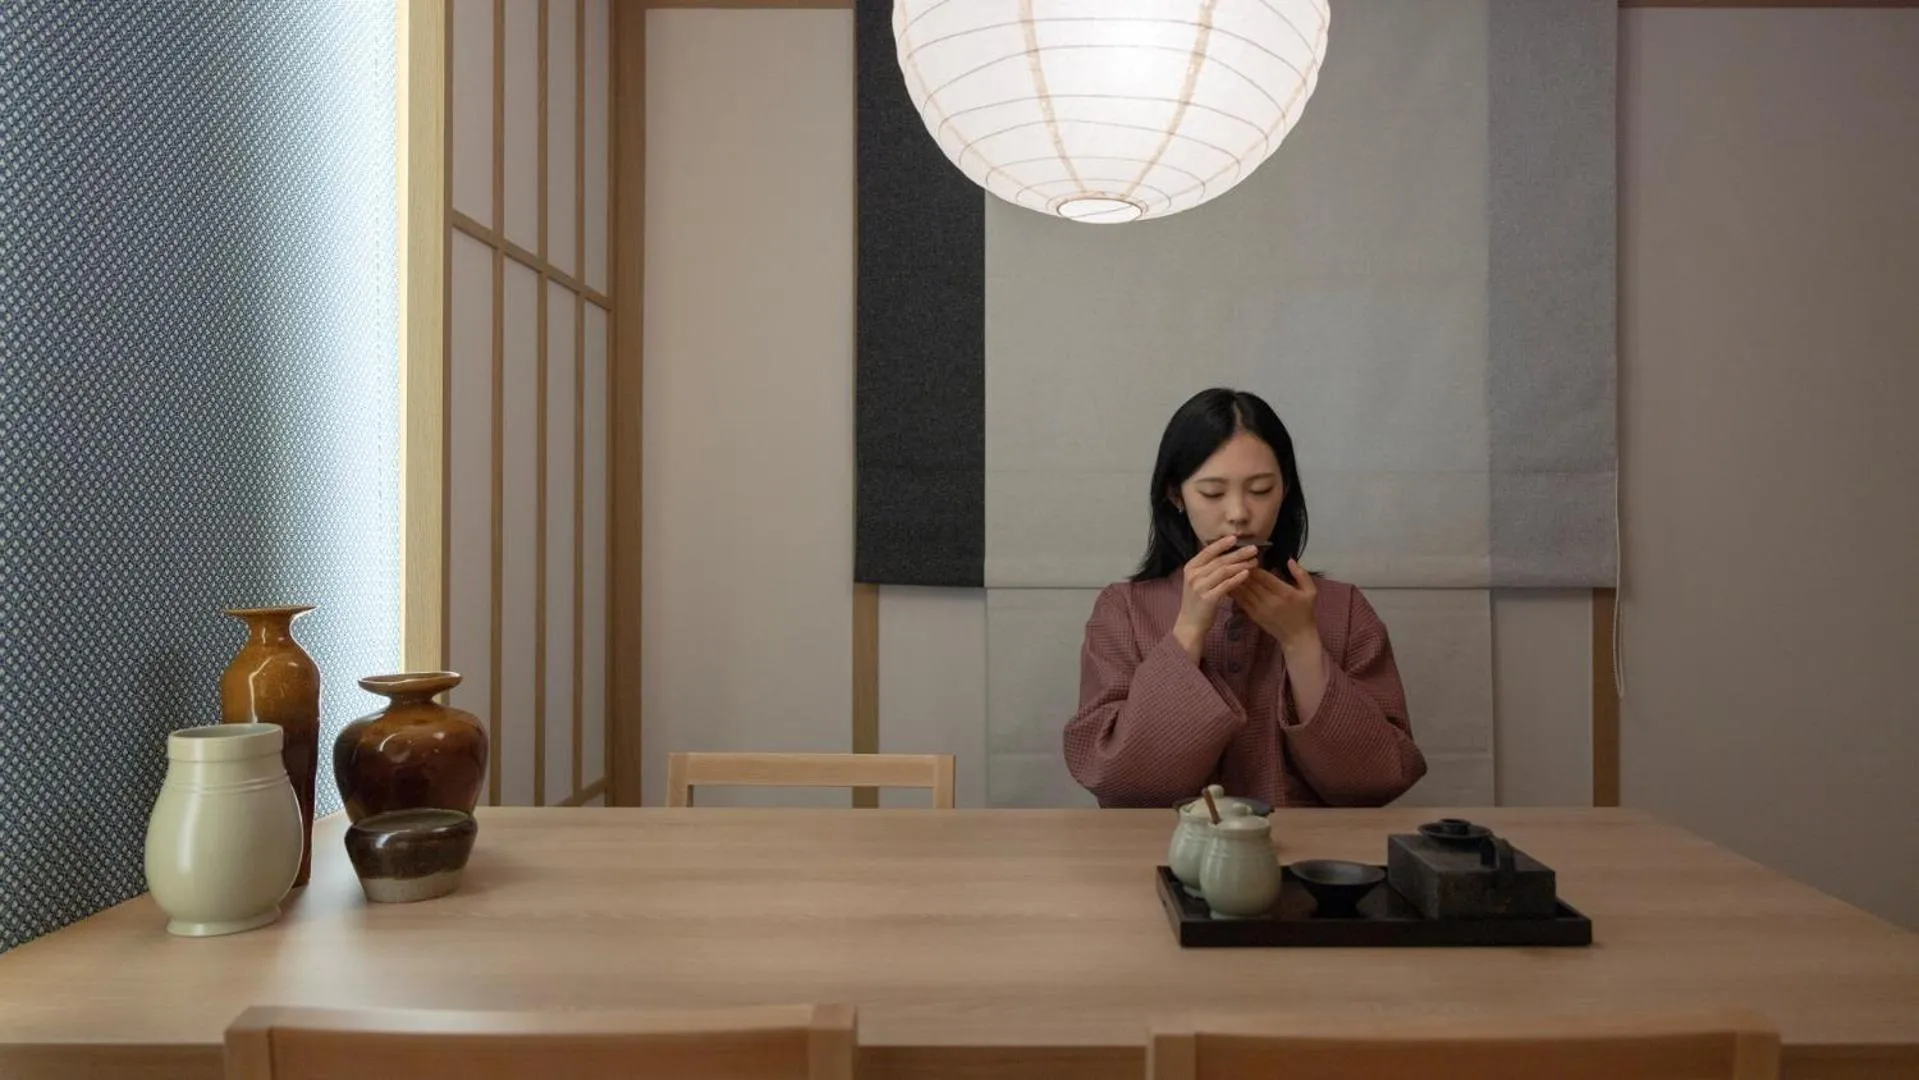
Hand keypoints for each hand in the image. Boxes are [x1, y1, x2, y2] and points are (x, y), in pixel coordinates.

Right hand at [1172, 536, 1259, 661]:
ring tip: (1254, 561)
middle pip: (1219, 560)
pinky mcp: (1208, 598)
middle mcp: (1194, 575)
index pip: (1208, 552)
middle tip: (1254, 548)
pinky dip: (1238, 578)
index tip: (1236, 538)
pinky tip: (1247, 573)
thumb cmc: (1197, 601)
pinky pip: (1226, 585)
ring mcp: (1200, 587)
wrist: (1190, 623)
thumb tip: (1226, 553)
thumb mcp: (1197, 581)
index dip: (1222, 544)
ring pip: (1224, 571)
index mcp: (1190, 568)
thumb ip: (1208, 568)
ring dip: (1241, 564)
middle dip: (1238, 553)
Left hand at [1234, 560, 1319, 646]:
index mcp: (1284, 593)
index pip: (1264, 576)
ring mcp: (1260, 609)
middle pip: (1251, 582)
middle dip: (1242, 570)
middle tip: (1236, 559)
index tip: (1249, 556)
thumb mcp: (1311, 592)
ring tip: (1229, 568)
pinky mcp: (1253, 616)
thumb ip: (1301, 574)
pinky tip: (1229, 583)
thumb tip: (1289, 560)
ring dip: (1236, 579)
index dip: (1254, 566)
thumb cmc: (1305, 612)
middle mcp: (1270, 600)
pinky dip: (1234, 591)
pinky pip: (1241, 601)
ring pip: (1244, 591)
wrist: (1297, 637)